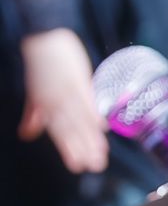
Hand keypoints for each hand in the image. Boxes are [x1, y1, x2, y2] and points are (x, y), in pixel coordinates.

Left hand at [19, 28, 107, 172]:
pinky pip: (87, 99)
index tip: (77, 166)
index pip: (59, 133)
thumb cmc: (41, 66)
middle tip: (94, 166)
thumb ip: (33, 115)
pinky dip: (94, 113)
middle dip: (83, 149)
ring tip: (102, 154)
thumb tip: (26, 135)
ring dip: (91, 138)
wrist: (44, 39)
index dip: (68, 150)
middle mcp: (57, 103)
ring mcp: (68, 92)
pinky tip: (103, 126)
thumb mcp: (33, 93)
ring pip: (81, 120)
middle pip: (72, 130)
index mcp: (47, 107)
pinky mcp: (78, 79)